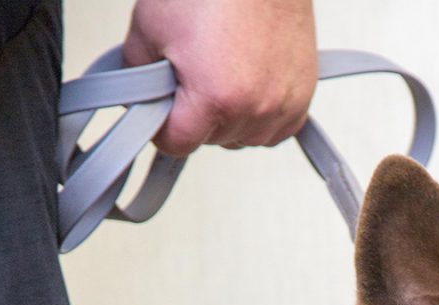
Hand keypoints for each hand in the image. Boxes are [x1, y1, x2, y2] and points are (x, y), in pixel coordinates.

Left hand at [123, 0, 317, 157]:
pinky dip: (258, 113)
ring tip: (223, 72)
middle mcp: (254, 109)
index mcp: (215, 98)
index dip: (161, 126)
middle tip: (194, 72)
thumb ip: (136, 73)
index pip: (177, 145)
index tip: (160, 108)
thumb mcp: (150, 25)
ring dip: (229, 117)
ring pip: (243, 138)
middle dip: (197, 115)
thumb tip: (139, 98)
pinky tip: (247, 82)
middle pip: (211, 141)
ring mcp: (282, 106)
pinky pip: (273, 129)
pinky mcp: (302, 98)